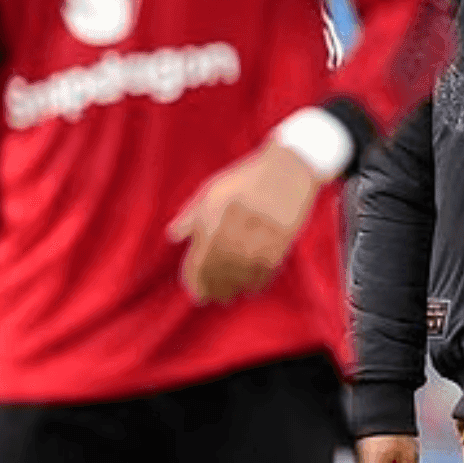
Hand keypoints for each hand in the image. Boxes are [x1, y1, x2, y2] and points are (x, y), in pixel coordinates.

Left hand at [167, 142, 321, 303]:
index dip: (196, 277)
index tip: (195, 290)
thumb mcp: (215, 187)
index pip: (201, 254)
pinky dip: (258, 281)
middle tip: (211, 298)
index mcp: (216, 209)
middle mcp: (237, 220)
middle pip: (221, 265)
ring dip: (234, 287)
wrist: (290, 164)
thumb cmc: (249, 177)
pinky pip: (267, 266)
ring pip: (244, 269)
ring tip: (228, 296)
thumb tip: (173, 235)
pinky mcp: (283, 235)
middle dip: (214, 286)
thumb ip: (193, 213)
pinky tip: (251, 287)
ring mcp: (261, 229)